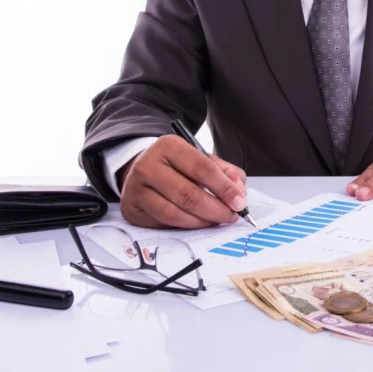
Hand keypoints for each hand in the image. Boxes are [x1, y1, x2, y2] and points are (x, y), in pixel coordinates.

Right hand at [118, 135, 247, 228]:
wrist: (143, 171)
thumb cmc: (178, 167)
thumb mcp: (202, 160)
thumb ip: (226, 173)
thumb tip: (239, 192)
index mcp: (169, 145)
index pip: (202, 168)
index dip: (224, 187)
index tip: (240, 202)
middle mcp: (149, 164)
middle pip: (188, 193)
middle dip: (216, 209)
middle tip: (231, 216)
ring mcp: (137, 186)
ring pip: (175, 212)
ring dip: (202, 220)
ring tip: (216, 220)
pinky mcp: (132, 206)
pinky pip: (163, 222)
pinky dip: (186, 225)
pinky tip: (198, 222)